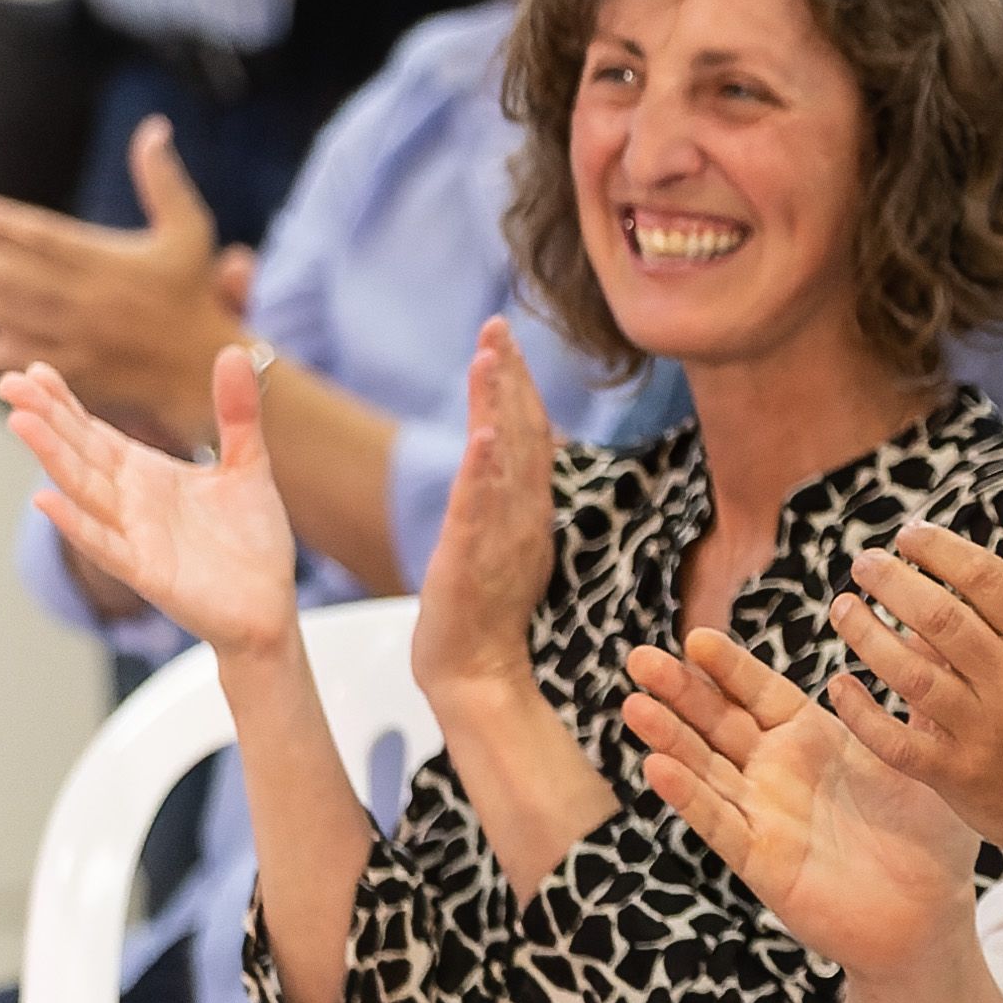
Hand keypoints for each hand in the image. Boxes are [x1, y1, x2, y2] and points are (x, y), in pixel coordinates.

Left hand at [0, 119, 248, 444]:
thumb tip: (154, 128)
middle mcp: (92, 300)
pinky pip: (19, 359)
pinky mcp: (74, 371)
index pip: (48, 238)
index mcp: (113, 262)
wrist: (205, 364)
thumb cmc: (192, 292)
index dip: (4, 223)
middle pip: (18, 275)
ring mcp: (80, 338)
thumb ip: (163, 180)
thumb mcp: (189, 230)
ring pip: (10, 314)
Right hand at [0, 350, 299, 656]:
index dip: (64, 403)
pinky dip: (76, 523)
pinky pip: (105, 544)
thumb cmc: (250, 540)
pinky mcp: (146, 572)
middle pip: (79, 453)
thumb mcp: (248, 465)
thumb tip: (233, 352)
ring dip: (52, 458)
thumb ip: (238, 413)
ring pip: (83, 490)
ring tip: (19, 422)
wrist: (268, 605)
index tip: (34, 369)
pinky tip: (46, 499)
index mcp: (146, 474)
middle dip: (45, 418)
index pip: (95, 432)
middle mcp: (130, 502)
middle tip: (7, 381)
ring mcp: (133, 536)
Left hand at [410, 319, 557, 707]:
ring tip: (490, 356)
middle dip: (510, 377)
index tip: (505, 339)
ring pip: (505, 459)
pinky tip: (483, 433)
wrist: (478, 676)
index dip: (519, 385)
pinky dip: (486, 470)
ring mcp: (501, 537)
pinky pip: (481, 508)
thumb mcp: (499, 546)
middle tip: (497, 326)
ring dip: (499, 405)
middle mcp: (523, 516)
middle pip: (523, 434)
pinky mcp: (473, 560)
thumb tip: (500, 462)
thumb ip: (503, 503)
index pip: (529, 435)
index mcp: (528, 512)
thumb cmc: (482, 619)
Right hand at [622, 631, 981, 972]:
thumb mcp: (923, 756)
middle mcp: (779, 771)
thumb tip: (928, 632)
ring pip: (706, 769)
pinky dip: (689, 798)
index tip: (696, 638)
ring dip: (669, 739)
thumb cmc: (931, 837)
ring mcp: (764, 815)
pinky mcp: (762, 861)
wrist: (932, 917)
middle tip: (640, 657)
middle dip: (680, 691)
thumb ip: (914, 700)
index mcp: (813, 738)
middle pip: (719, 722)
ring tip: (634, 705)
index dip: (729, 667)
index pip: (760, 691)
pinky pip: (720, 825)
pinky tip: (656, 769)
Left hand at [809, 506, 1002, 867]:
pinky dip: (861, 712)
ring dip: (866, 634)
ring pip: (909, 672)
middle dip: (891, 582)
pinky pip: (895, 740)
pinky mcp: (957, 775)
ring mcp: (983, 731)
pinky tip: (839, 684)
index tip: (907, 536)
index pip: (984, 577)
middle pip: (939, 618)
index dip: (939, 548)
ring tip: (843, 608)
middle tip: (863, 563)